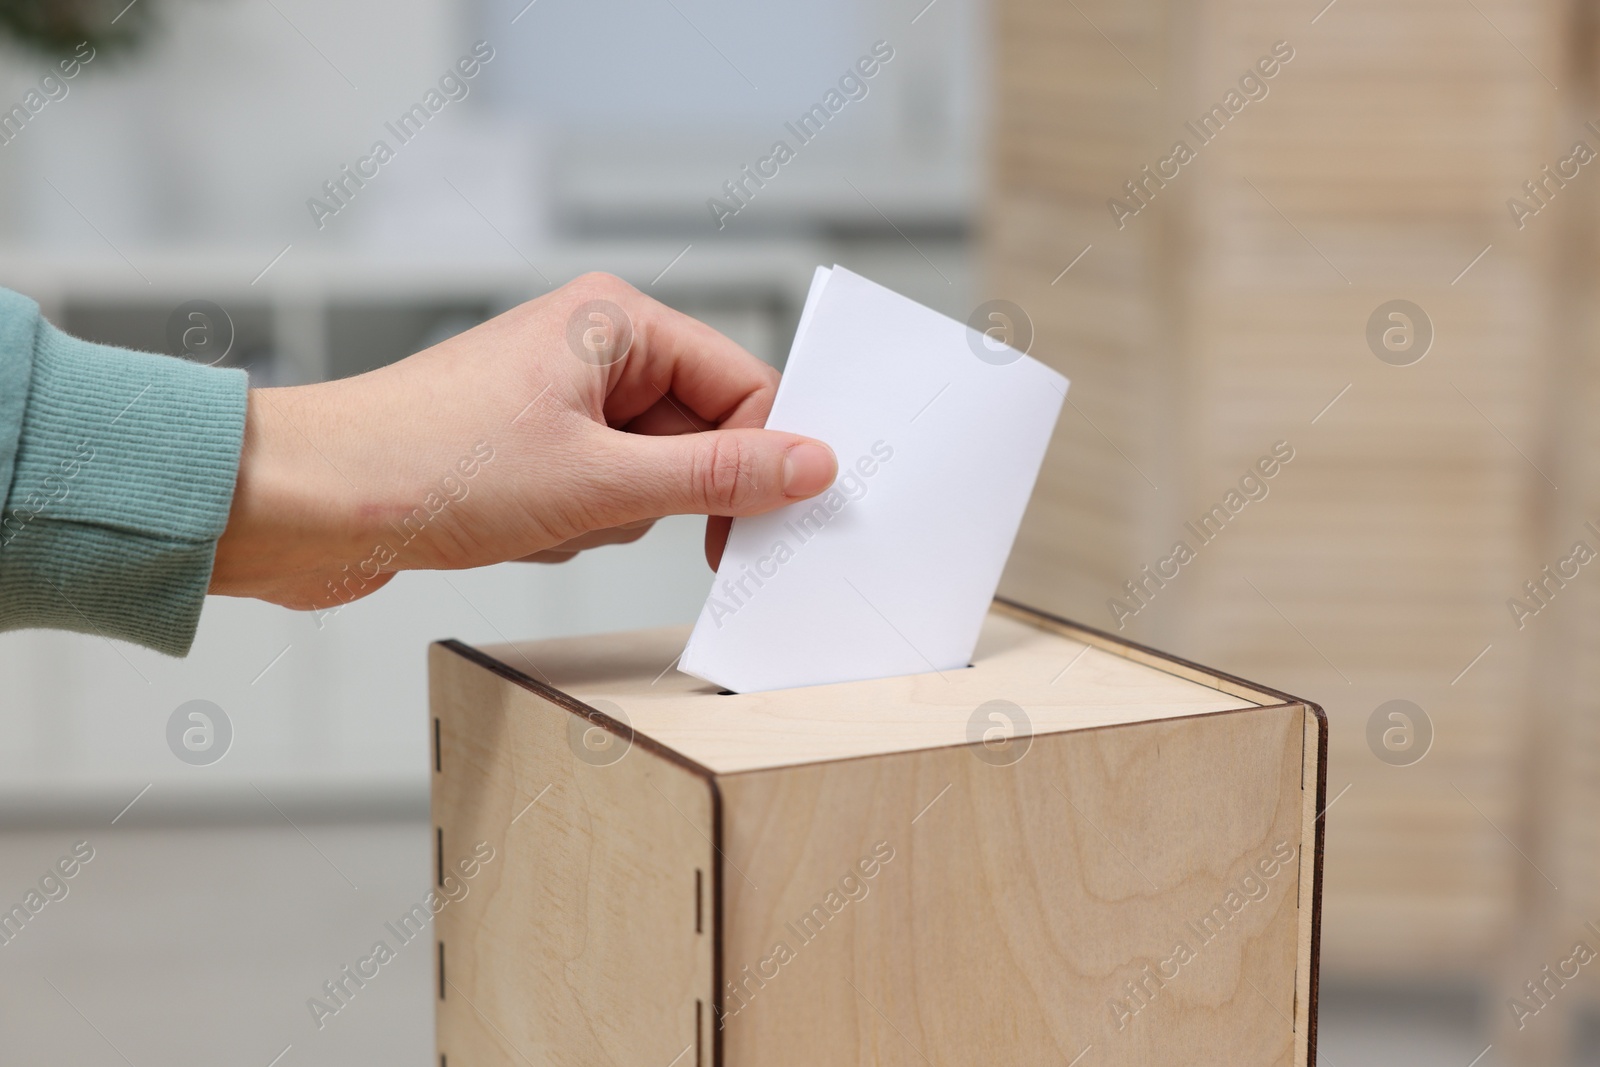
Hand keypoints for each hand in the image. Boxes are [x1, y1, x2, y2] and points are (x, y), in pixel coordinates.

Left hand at [210, 273, 836, 609]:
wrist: (304, 506)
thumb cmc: (427, 465)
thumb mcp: (600, 481)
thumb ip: (718, 475)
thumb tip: (812, 464)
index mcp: (616, 321)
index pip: (743, 385)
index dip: (761, 459)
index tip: (762, 525)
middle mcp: (593, 350)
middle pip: (699, 435)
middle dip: (663, 494)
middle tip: (623, 517)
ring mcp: (560, 403)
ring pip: (649, 478)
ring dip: (610, 518)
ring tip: (542, 514)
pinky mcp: (531, 452)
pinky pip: (601, 500)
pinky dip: (573, 529)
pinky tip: (515, 527)